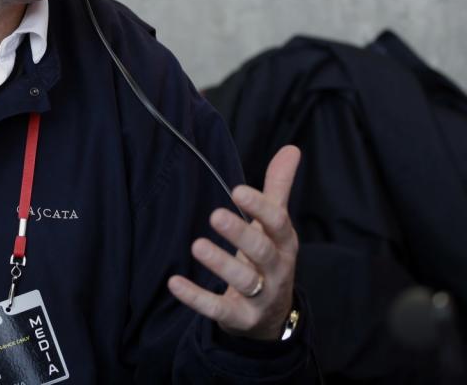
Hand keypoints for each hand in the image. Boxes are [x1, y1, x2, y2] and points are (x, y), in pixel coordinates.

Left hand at [167, 145, 299, 339]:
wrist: (272, 317)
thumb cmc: (269, 258)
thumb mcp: (276, 226)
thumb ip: (278, 187)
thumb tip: (291, 148)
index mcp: (285, 244)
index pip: (277, 224)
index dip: (260, 207)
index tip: (237, 190)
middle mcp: (277, 271)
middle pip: (262, 252)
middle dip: (241, 234)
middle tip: (215, 215)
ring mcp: (260, 297)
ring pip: (243, 281)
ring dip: (220, 263)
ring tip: (197, 245)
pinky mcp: (240, 318)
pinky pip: (218, 309)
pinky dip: (196, 298)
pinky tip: (174, 283)